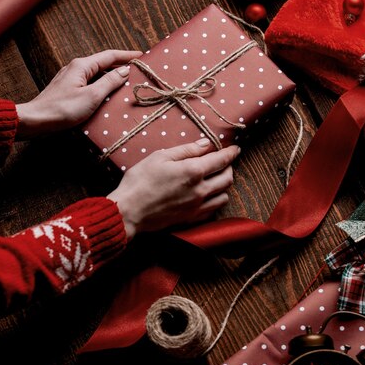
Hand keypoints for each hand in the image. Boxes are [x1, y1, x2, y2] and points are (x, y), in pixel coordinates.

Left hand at [16, 50, 141, 137]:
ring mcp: (70, 79)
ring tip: (126, 83)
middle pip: (103, 63)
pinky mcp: (67, 90)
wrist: (35, 121)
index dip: (127, 55)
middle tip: (137, 71)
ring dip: (111, 77)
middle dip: (121, 66)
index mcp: (82, 65)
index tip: (142, 56)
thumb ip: (109, 82)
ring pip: (96, 74)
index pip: (110, 55)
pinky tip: (107, 95)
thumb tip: (124, 71)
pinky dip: (101, 86)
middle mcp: (76, 68)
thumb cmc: (62, 109)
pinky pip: (89, 83)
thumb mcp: (92, 96)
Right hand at [108, 138, 240, 239]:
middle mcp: (200, 190)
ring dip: (223, 185)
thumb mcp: (161, 156)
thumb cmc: (140, 180)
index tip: (236, 149)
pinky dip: (216, 200)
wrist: (129, 211)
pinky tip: (207, 195)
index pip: (221, 160)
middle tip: (223, 161)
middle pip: (227, 178)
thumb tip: (206, 144)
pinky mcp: (191, 219)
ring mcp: (197, 207)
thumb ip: (186, 150)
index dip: (231, 153)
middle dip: (229, 167)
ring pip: (224, 195)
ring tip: (215, 178)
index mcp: (193, 171)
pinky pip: (214, 210)